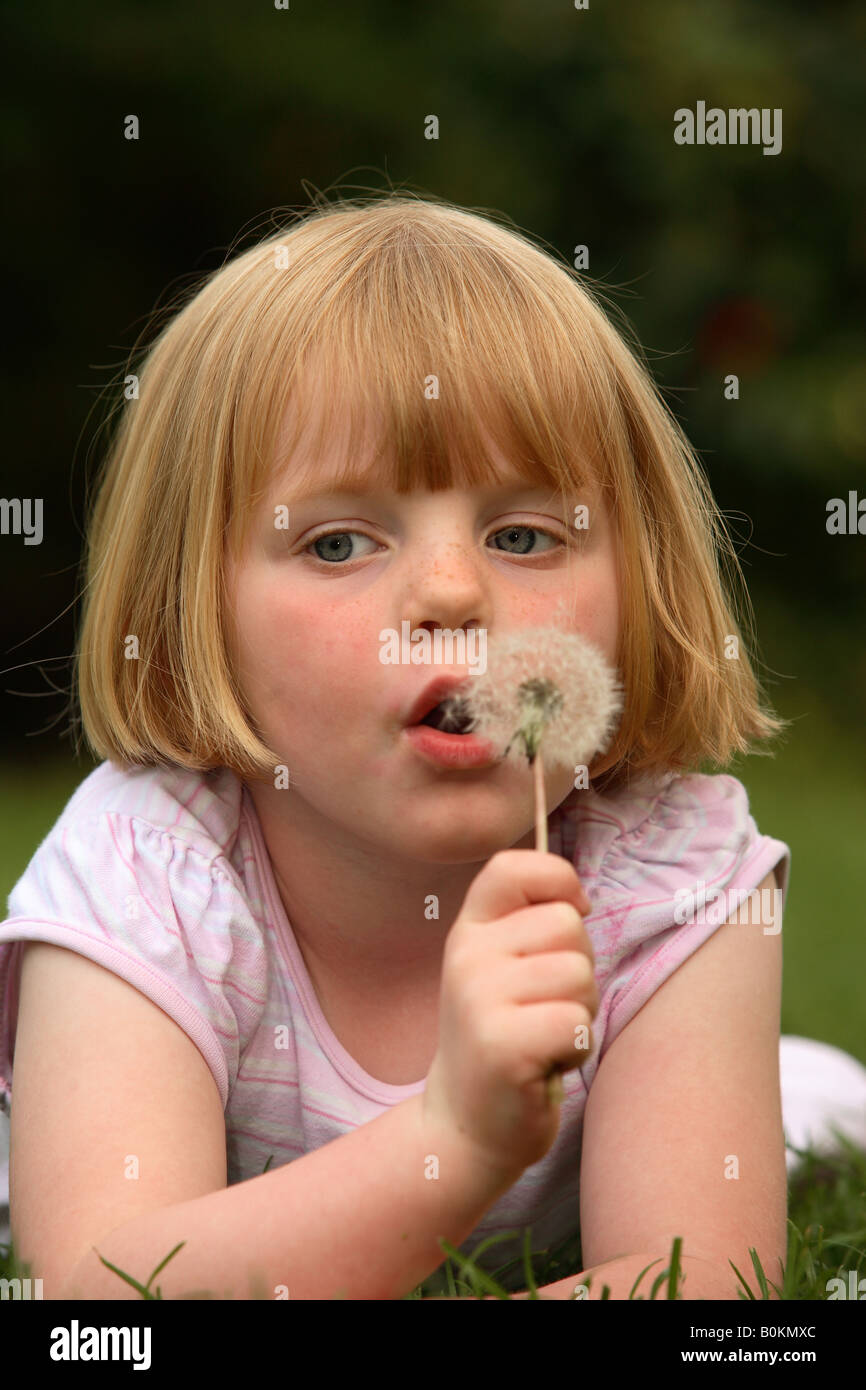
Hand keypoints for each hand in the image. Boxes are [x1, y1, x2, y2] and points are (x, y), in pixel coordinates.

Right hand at [423, 850, 596, 1177]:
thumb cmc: (504, 1038)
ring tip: (543, 1037)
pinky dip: (574, 1048)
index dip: (558, 881)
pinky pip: (576, 1022)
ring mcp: (479, 998)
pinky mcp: (502, 1045)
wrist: (465, 1125)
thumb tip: (579, 900)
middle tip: (544, 1008)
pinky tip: (544, 1065)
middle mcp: (466, 955)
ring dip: (578, 1013)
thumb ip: (531, 924)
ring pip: (579, 974)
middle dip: (578, 968)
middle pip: (567, 924)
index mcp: (469, 929)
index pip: (514, 866)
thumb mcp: (502, 969)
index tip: (571, 916)